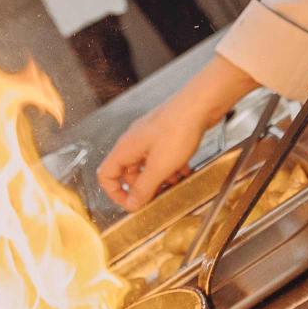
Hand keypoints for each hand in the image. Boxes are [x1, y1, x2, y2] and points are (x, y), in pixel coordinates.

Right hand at [98, 56, 257, 210]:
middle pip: (128, 173)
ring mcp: (149, 137)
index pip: (106, 175)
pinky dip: (170, 167)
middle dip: (143, 187)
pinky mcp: (164, 134)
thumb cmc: (178, 128)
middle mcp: (133, 142)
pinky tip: (184, 170)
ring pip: (147, 165)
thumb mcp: (159, 167)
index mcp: (125, 149)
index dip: (116, 193)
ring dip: (159, 178)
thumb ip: (144, 188)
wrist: (200, 104)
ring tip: (175, 183)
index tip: (131, 204)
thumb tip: (131, 204)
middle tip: (158, 196)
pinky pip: (161, 156)